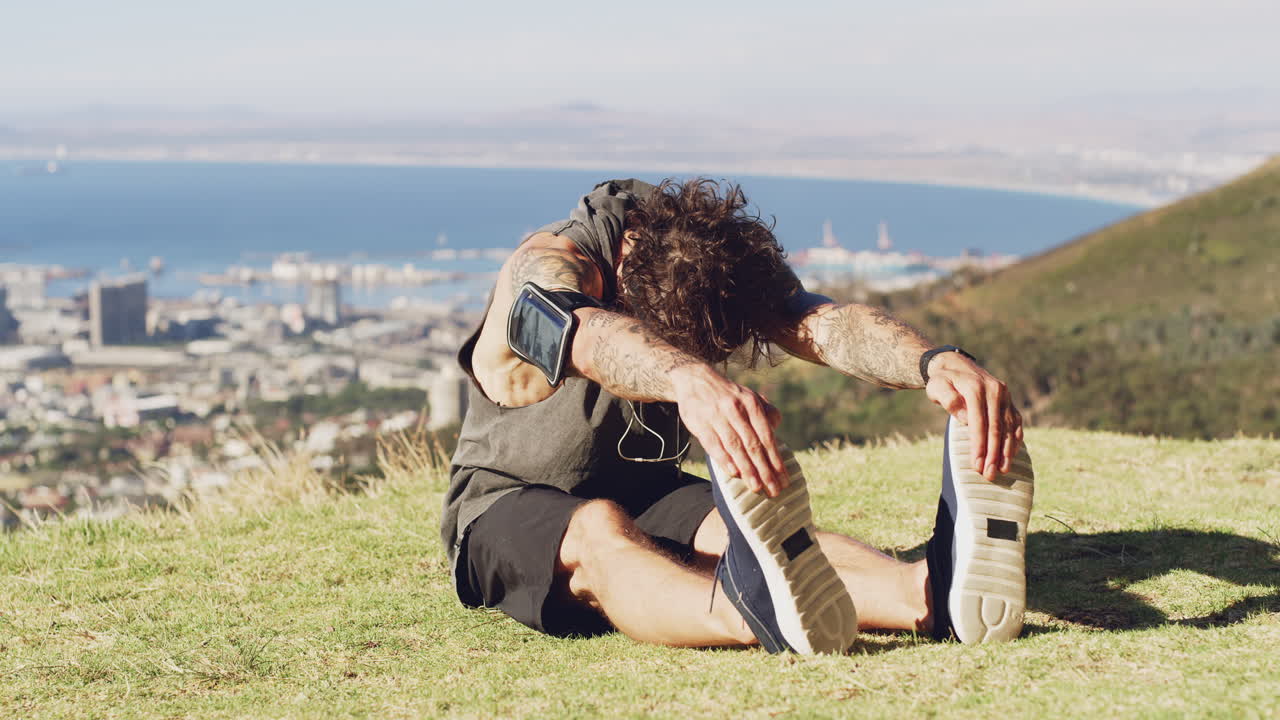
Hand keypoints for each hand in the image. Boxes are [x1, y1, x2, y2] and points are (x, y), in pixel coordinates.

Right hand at [669, 364, 786, 495]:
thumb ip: (766, 411)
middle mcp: (735, 410)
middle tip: (773, 490)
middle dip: (765, 470)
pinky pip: (714, 445)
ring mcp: (716, 417)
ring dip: (747, 469)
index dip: (776, 459)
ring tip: (756, 487)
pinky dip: (724, 459)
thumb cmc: (728, 395)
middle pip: (753, 445)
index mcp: (751, 404)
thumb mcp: (749, 396)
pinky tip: (733, 473)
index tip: (783, 478)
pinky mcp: (700, 424)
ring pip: (735, 447)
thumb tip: (776, 428)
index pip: (767, 436)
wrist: (695, 380)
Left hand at [924, 352, 1023, 480]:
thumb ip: (948, 399)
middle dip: (993, 454)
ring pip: (1009, 427)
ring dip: (1007, 451)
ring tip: (1003, 470)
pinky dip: (1015, 440)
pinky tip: (1011, 455)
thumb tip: (965, 418)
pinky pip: (1015, 423)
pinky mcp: (1009, 402)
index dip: (979, 446)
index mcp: (976, 388)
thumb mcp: (936, 386)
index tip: (977, 465)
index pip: (979, 423)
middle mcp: (995, 391)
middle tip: (990, 474)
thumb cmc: (944, 381)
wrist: (957, 366)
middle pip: (996, 428)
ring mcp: (1005, 396)